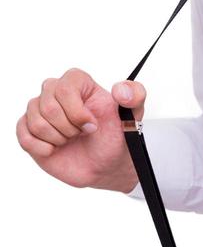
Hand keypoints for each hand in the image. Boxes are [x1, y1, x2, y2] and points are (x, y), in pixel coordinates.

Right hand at [16, 68, 145, 192]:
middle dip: (68, 127)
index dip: (77, 111)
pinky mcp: (29, 130)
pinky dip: (41, 147)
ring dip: (57, 138)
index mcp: (78, 83)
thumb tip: (120, 90)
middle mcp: (56, 92)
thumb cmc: (116, 135)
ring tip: (70, 140)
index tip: (92, 126)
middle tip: (82, 134)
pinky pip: (23, 135)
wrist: (106, 163)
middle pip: (48, 104)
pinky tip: (55, 149)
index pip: (65, 87)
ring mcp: (40, 111)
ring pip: (35, 120)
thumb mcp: (133, 114)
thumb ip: (135, 95)